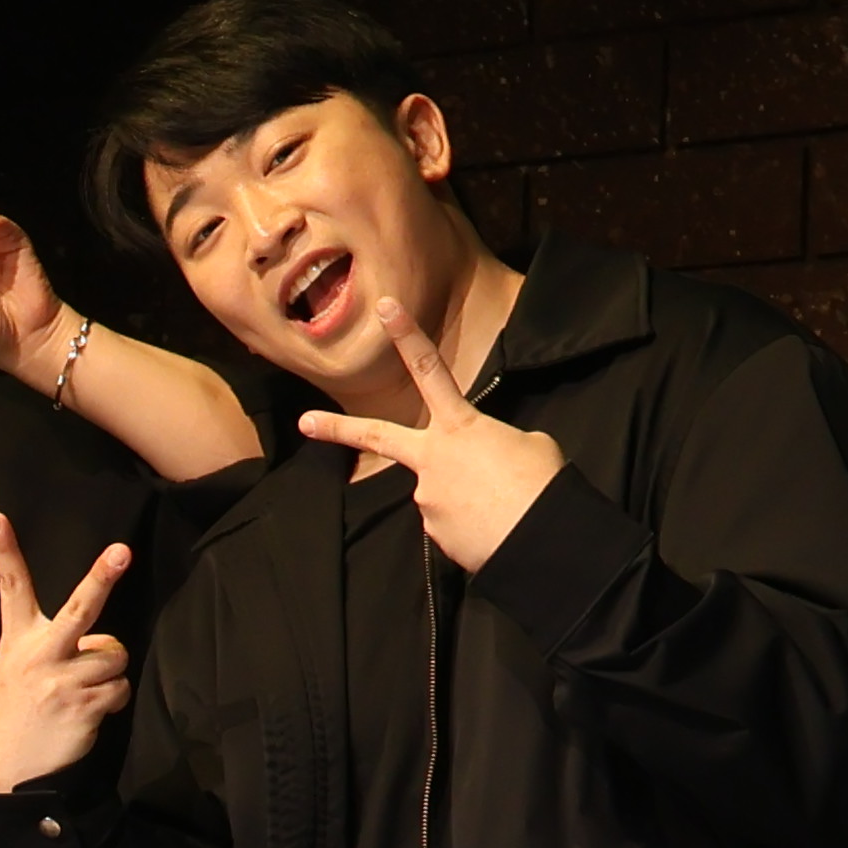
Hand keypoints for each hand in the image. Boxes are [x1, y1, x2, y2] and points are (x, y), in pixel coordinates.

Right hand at [0, 511, 133, 792]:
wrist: (7, 774)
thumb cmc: (16, 715)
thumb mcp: (15, 673)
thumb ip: (52, 648)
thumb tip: (101, 644)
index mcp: (18, 642)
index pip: (11, 588)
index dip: (4, 551)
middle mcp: (39, 655)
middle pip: (79, 608)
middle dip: (102, 577)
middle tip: (121, 551)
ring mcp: (61, 681)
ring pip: (114, 654)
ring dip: (108, 672)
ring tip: (84, 692)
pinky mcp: (83, 706)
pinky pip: (119, 687)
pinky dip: (112, 699)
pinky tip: (88, 713)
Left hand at [297, 309, 562, 569]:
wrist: (542, 539)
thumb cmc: (542, 485)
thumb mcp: (527, 446)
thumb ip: (489, 446)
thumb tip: (474, 468)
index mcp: (460, 426)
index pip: (431, 370)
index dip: (408, 336)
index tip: (386, 308)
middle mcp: (432, 460)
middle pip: (378, 436)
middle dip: (336, 428)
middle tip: (305, 422)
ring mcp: (427, 498)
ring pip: (440, 493)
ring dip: (466, 500)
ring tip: (501, 508)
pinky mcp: (435, 533)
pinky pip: (453, 524)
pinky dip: (472, 526)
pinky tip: (495, 529)